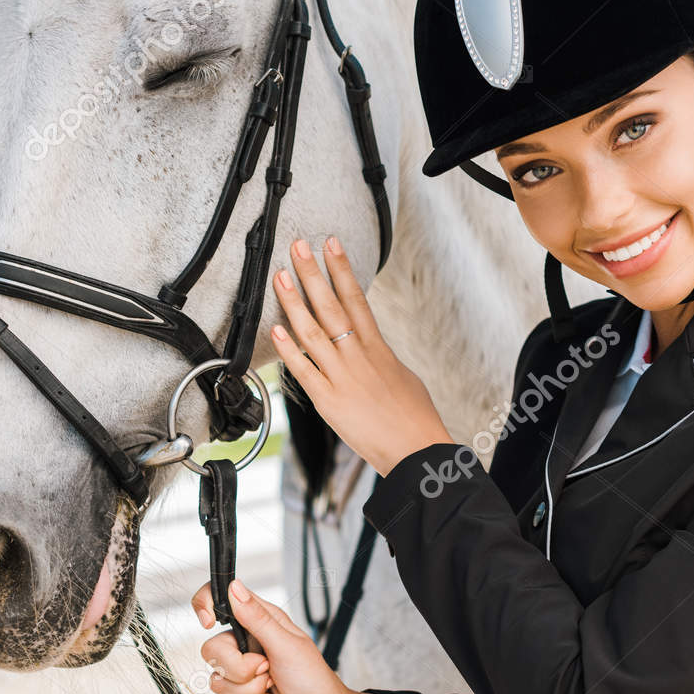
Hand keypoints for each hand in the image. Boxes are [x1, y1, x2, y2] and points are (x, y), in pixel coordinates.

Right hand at [192, 578, 385, 693]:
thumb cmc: (314, 679)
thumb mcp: (288, 645)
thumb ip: (258, 618)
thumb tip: (234, 587)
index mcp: (258, 623)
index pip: (219, 602)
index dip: (204, 606)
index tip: (209, 623)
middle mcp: (245, 646)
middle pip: (211, 650)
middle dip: (239, 667)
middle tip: (267, 668)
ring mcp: (240, 673)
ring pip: (218, 681)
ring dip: (250, 691)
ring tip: (272, 686)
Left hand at [270, 236, 451, 476]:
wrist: (417, 450)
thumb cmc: (414, 417)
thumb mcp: (402, 377)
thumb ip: (381, 358)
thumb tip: (371, 347)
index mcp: (379, 348)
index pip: (356, 298)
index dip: (342, 269)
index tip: (330, 244)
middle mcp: (359, 357)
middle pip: (331, 307)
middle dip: (313, 274)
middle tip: (297, 246)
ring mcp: (342, 378)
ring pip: (313, 332)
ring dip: (294, 302)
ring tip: (280, 276)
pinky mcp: (329, 402)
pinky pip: (304, 371)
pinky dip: (289, 350)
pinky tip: (276, 329)